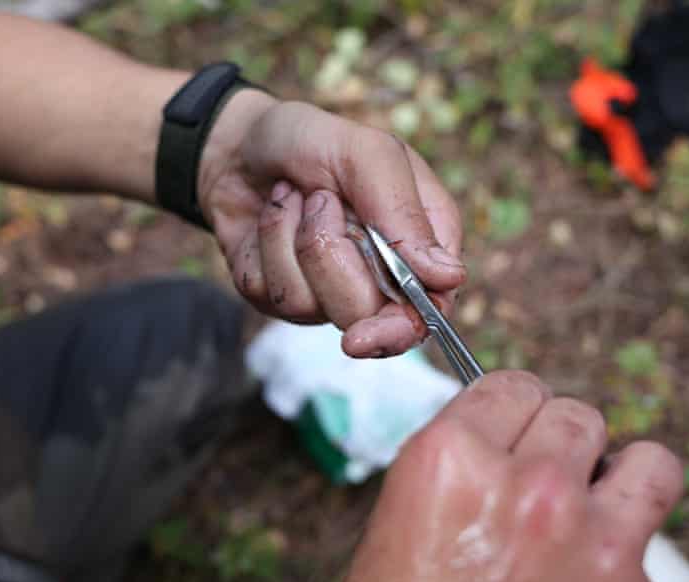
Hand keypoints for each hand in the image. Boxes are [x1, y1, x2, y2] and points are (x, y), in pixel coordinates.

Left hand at [199, 91, 465, 357]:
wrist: (240, 142)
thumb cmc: (312, 140)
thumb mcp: (366, 154)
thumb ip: (404, 213)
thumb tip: (448, 278)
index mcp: (417, 243)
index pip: (428, 309)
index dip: (401, 328)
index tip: (364, 334)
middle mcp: (378, 277)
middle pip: (364, 315)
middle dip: (331, 256)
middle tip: (320, 202)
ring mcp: (327, 292)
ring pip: (311, 306)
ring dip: (294, 240)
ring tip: (297, 200)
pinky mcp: (281, 296)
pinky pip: (271, 294)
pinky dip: (267, 243)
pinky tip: (274, 215)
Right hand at [343, 371, 682, 581]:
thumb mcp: (404, 513)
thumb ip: (458, 460)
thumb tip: (501, 432)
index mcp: (451, 457)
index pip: (511, 385)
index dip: (512, 408)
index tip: (515, 425)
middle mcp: (523, 483)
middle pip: (574, 413)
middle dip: (557, 441)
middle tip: (542, 472)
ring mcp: (585, 534)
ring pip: (645, 460)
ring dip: (620, 477)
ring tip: (596, 500)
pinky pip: (650, 536)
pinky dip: (626, 548)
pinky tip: (588, 570)